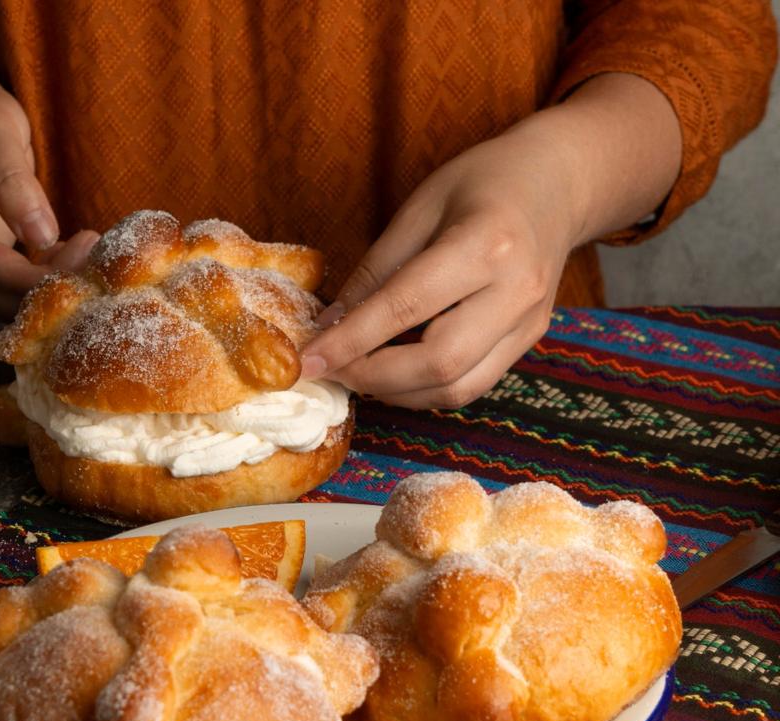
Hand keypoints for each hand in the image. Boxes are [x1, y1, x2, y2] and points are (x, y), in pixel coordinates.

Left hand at [299, 126, 571, 408]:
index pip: (405, 308)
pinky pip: (472, 384)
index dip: (350, 342)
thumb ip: (375, 271)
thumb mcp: (418, 208)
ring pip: (457, 387)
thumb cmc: (482, 182)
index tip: (308, 361)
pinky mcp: (529, 340)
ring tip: (357, 373)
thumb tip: (330, 327)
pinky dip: (425, 388)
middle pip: (438, 362)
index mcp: (486, 245)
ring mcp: (528, 322)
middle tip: (331, 370)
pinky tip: (394, 372)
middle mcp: (516, 291)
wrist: (559, 181)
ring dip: (397, 392)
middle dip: (372, 377)